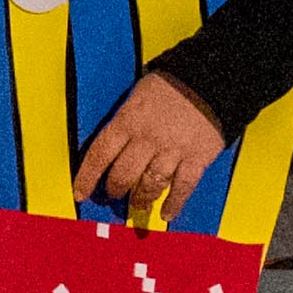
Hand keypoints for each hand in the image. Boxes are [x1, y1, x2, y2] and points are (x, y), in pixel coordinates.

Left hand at [73, 70, 228, 210]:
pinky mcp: (197, 158)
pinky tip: (167, 213)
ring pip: (150, 185)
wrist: (212, 79)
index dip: (87, 178)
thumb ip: (125, 120)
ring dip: (141, 199)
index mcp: (128, 121)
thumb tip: (113, 142)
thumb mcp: (138, 95)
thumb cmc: (171, 85)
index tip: (80, 193)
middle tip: (114, 194)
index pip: (99, 155)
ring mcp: (173, 150)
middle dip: (115, 189)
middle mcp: (147, 139)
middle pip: (123, 175)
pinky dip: (174, 203)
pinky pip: (183, 187)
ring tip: (138, 205)